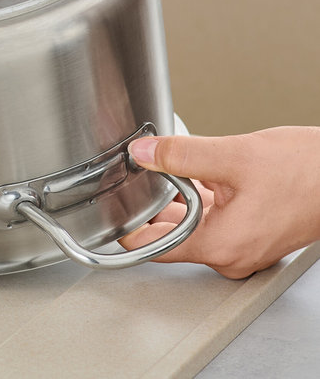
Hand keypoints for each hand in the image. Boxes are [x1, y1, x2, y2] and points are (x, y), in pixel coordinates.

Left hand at [120, 127, 319, 278]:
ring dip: (177, 199)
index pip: (154, 248)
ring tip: (162, 169)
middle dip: (150, 205)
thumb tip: (142, 153)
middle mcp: (231, 254)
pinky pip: (213, 219)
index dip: (125, 230)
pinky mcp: (253, 234)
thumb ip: (181, 154)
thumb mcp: (234, 156)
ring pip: (192, 223)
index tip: (106, 214)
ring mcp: (243, 246)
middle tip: (131, 177)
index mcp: (221, 245)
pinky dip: (200, 199)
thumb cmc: (308, 174)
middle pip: (171, 233)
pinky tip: (196, 174)